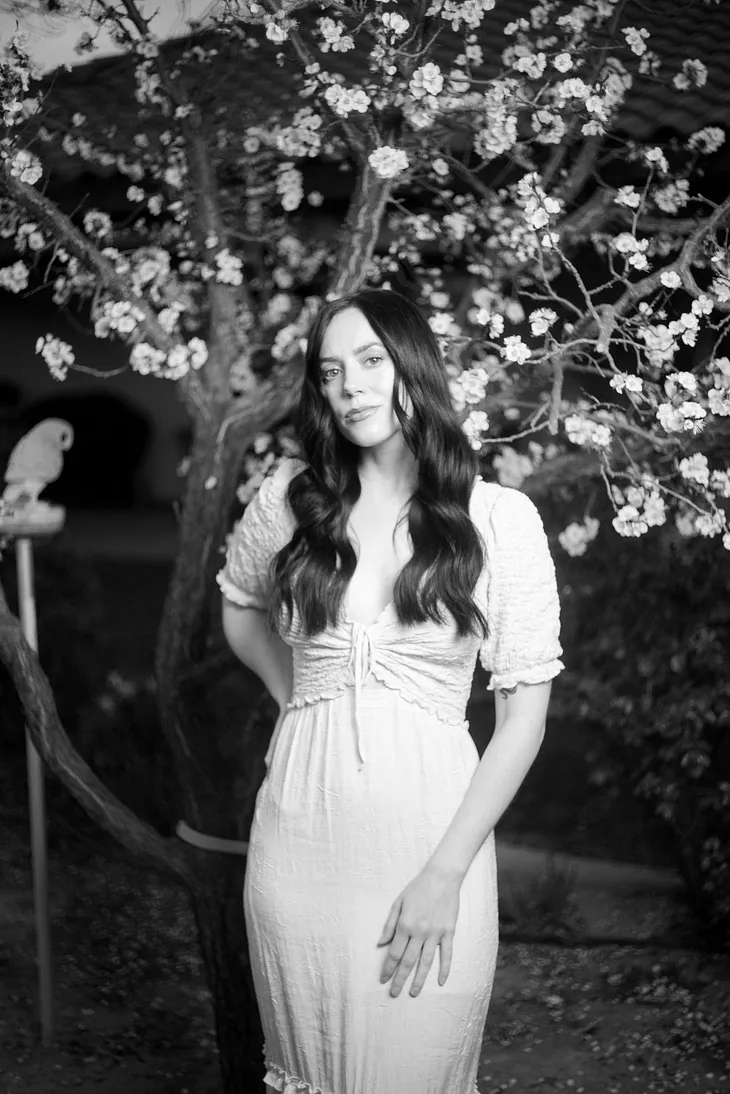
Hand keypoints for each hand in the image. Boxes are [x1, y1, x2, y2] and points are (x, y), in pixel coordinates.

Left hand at [377, 864, 460, 997]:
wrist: (442, 877)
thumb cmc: (418, 888)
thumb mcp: (398, 902)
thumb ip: (389, 925)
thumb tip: (380, 944)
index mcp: (405, 925)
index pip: (394, 953)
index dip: (388, 968)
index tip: (383, 979)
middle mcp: (420, 932)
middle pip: (408, 962)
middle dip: (400, 979)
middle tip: (394, 993)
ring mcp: (436, 933)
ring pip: (426, 962)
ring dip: (419, 980)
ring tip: (414, 993)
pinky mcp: (449, 932)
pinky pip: (447, 954)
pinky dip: (445, 969)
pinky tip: (441, 982)